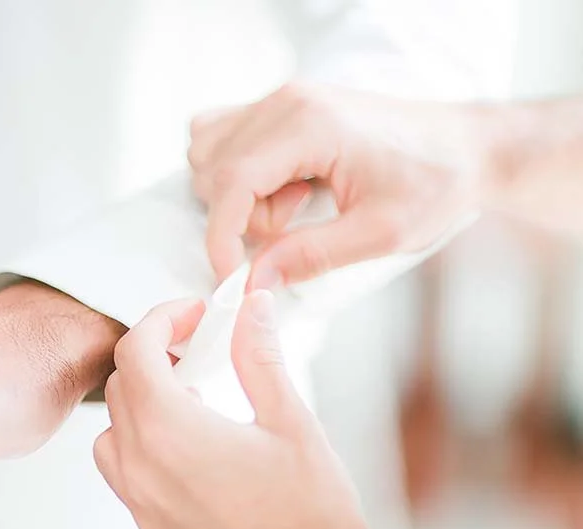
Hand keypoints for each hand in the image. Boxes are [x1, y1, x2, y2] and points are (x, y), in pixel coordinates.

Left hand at [93, 293, 396, 528]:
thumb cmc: (313, 517)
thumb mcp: (291, 422)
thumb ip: (260, 358)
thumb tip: (250, 310)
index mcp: (170, 432)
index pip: (134, 353)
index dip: (160, 321)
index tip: (191, 316)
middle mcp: (141, 472)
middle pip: (119, 393)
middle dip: (153, 362)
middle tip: (198, 355)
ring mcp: (143, 514)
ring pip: (111, 444)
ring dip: (140, 414)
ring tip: (195, 410)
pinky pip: (131, 488)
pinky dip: (149, 460)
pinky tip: (200, 464)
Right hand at [188, 82, 480, 287]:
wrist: (467, 147)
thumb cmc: (436, 183)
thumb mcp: (381, 234)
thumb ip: (311, 256)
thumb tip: (253, 281)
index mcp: (310, 124)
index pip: (230, 183)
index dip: (220, 238)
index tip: (230, 277)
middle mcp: (287, 101)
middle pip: (213, 170)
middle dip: (240, 216)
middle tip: (294, 226)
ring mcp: (282, 98)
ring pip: (209, 153)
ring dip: (237, 194)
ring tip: (293, 205)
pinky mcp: (282, 106)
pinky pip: (221, 136)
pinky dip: (234, 172)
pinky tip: (278, 186)